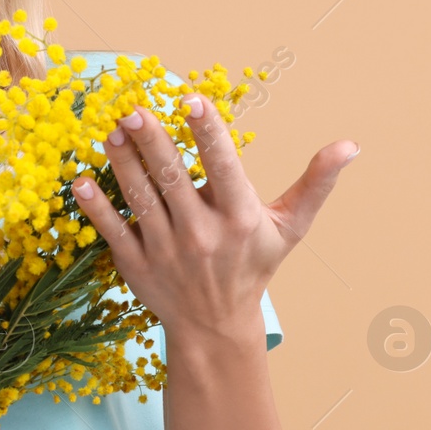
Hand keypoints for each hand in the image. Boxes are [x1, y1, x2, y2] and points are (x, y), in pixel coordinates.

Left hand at [70, 90, 356, 340]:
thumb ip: (316, 184)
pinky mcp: (136, 266)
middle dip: (152, 141)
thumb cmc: (254, 266)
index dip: (208, 133)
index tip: (192, 100)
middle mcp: (203, 234)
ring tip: (112, 131)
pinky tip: (79, 181)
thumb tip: (351, 145)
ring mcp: (166, 251)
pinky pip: (112, 231)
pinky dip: (95, 207)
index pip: (223, 167)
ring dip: (122, 163)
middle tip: (133, 108)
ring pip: (140, 199)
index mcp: (240, 218)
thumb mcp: (290, 228)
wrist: (217, 329)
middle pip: (173, 179)